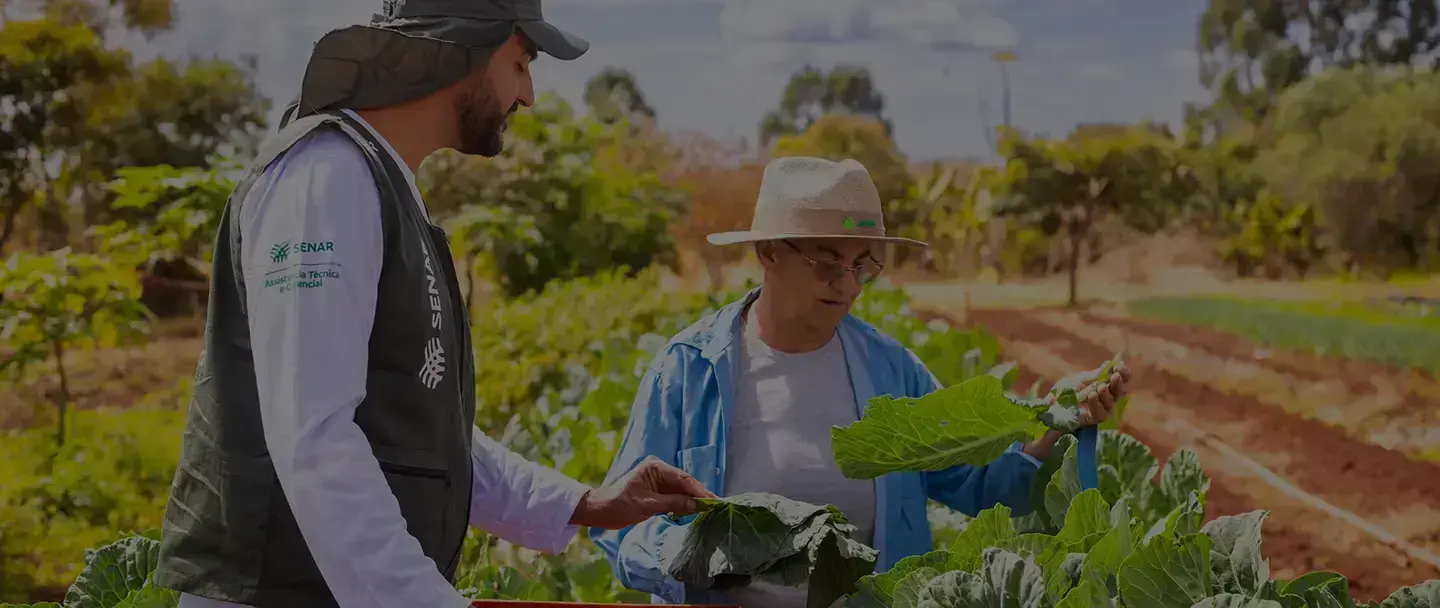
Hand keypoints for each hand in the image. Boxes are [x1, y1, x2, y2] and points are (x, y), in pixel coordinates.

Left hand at [569, 456, 716, 529]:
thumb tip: (697, 506)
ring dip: (693, 501)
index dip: (699, 490)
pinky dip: (684, 505)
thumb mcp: (647, 505)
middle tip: (716, 505)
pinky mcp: (658, 491)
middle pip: (685, 483)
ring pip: (682, 490)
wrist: (601, 511)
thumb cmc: (620, 505)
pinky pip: (675, 497)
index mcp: (655, 467)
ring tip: (710, 509)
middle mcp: (659, 470)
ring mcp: (659, 480)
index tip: (712, 500)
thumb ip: (673, 503)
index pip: (682, 478)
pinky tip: (695, 511)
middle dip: (699, 495)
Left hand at [1069, 360, 1131, 425]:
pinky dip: (1097, 403)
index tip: (1121, 366)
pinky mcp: (1094, 418)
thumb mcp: (1081, 378)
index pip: (1121, 380)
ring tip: (1101, 387)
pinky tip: (1092, 396)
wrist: (1052, 402)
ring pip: (1111, 402)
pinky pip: (1100, 412)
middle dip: (1118, 383)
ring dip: (1107, 394)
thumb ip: (1097, 374)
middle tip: (1115, 376)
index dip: (1124, 373)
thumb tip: (1110, 364)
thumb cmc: (1067, 389)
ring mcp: (1101, 408)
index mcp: (1106, 384)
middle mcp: (1107, 397)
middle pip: (1119, 392)